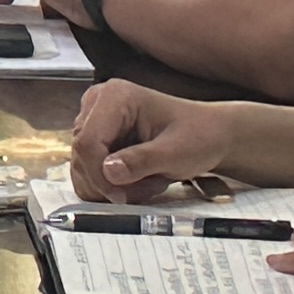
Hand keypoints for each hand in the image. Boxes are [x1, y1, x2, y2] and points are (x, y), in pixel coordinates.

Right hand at [68, 78, 241, 198]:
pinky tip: (137, 181)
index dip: (99, 175)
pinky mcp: (96, 138)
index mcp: (115, 96)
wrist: (210, 135)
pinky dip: (110, 186)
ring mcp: (94, 121)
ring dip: (112, 186)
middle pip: (82, 155)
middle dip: (110, 183)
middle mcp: (97, 104)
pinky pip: (88, 171)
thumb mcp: (177, 152)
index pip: (88, 142)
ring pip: (82, 167)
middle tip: (147, 188)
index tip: (121, 197)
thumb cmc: (199, 136)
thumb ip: (142, 161)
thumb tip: (108, 172)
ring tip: (147, 182)